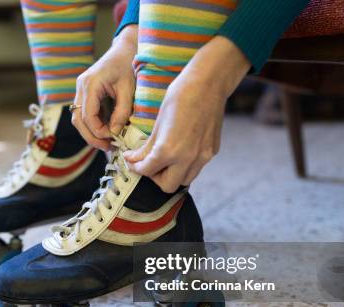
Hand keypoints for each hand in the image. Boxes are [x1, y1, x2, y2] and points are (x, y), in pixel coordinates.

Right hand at [72, 25, 137, 150]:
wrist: (124, 50)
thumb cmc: (128, 66)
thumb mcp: (129, 89)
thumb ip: (122, 111)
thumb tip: (115, 132)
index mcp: (90, 84)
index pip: (87, 115)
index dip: (98, 131)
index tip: (113, 138)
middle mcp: (81, 87)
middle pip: (78, 120)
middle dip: (91, 136)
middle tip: (107, 147)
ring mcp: (81, 90)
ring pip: (78, 118)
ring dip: (91, 132)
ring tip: (108, 142)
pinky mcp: (85, 93)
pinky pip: (85, 113)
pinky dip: (94, 124)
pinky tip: (107, 131)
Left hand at [124, 36, 249, 191]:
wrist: (208, 83)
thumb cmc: (180, 96)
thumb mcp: (157, 123)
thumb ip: (146, 147)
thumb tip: (134, 159)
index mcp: (169, 150)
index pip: (147, 170)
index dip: (136, 167)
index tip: (132, 161)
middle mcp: (188, 158)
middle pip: (167, 186)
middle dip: (155, 177)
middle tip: (148, 164)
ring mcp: (203, 156)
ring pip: (184, 180)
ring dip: (172, 175)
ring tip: (164, 159)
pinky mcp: (212, 151)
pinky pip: (196, 167)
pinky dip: (185, 165)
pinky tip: (180, 150)